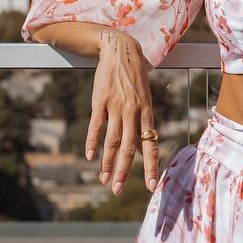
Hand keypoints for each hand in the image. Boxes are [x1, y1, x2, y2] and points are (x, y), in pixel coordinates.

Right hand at [85, 28, 160, 194]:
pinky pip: (96, 125)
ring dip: (108, 163)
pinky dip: (92, 142)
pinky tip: (89, 156)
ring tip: (104, 180)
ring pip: (112, 140)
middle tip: (118, 191)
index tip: (153, 186)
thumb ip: (143, 124)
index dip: (152, 166)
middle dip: (125, 172)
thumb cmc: (135, 80)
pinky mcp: (100, 101)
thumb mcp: (145, 100)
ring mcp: (116, 106)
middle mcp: (133, 112)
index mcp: (147, 113)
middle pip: (130, 148)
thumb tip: (144, 149)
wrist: (121, 51)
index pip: (151, 145)